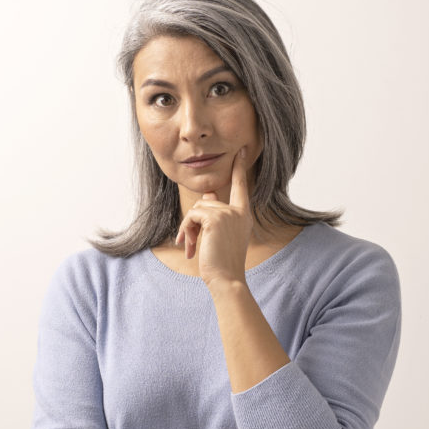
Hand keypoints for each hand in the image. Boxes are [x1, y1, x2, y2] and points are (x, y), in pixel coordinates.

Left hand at [175, 147, 252, 286]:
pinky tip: (189, 248)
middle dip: (194, 223)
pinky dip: (185, 231)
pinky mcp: (215, 218)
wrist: (226, 279)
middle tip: (190, 243)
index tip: (243, 150)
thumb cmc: (222, 262)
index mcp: (243, 215)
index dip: (240, 167)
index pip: (241, 186)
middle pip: (206, 203)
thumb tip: (209, 194)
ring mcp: (228, 214)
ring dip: (188, 230)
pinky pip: (192, 216)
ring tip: (190, 248)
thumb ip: (216, 213)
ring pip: (196, 210)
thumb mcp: (221, 235)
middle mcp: (238, 211)